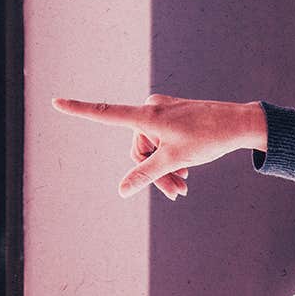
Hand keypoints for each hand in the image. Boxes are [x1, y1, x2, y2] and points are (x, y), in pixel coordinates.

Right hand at [52, 94, 267, 198]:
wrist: (239, 124)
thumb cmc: (208, 138)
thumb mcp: (175, 160)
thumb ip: (146, 175)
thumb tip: (122, 191)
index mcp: (148, 115)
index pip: (107, 113)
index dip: (80, 110)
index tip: (55, 102)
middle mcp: (151, 108)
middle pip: (138, 148)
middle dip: (154, 171)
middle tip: (178, 193)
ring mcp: (162, 111)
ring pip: (151, 148)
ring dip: (165, 169)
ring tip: (185, 186)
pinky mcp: (173, 115)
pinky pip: (162, 140)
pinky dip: (171, 157)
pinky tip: (186, 172)